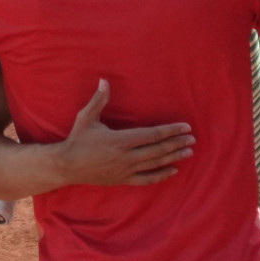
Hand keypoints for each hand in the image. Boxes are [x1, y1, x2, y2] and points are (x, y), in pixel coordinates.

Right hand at [56, 80, 195, 186]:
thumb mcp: (86, 118)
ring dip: (173, 157)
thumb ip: (98, 100)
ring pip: (155, 164)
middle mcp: (126, 156)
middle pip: (158, 149)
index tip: (185, 127)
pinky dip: (161, 175)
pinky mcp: (123, 179)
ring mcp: (125, 170)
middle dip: (177, 143)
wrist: (67, 166)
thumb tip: (104, 81)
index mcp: (120, 140)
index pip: (152, 135)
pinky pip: (146, 179)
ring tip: (189, 152)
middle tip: (192, 139)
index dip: (170, 131)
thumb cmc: (78, 140)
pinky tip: (173, 170)